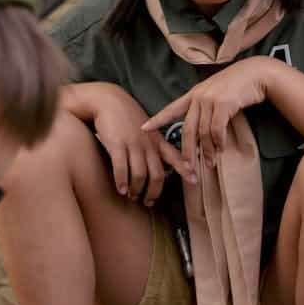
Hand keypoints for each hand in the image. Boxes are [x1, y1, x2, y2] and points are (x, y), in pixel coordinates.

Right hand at [87, 83, 185, 203]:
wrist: (108, 101)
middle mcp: (148, 144)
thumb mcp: (147, 131)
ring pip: (140, 174)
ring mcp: (133, 144)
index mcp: (157, 141)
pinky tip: (121, 189)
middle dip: (154, 192)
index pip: (175, 157)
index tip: (195, 182)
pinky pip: (122, 168)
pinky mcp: (117, 144)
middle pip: (157, 174)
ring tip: (132, 196)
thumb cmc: (127, 119)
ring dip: (137, 190)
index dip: (185, 170)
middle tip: (148, 202)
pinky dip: (122, 182)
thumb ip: (155, 148)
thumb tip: (164, 169)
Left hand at [142, 56, 280, 175]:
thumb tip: (200, 130)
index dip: (157, 119)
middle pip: (187, 129)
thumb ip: (205, 107)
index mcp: (194, 94)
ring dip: (206, 150)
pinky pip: (217, 129)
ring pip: (203, 132)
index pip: (171, 108)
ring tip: (209, 162)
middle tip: (187, 167)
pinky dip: (218, 142)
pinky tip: (220, 149)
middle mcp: (199, 96)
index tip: (144, 129)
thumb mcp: (215, 93)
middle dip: (186, 151)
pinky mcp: (223, 104)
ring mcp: (210, 99)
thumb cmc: (237, 85)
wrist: (255, 74)